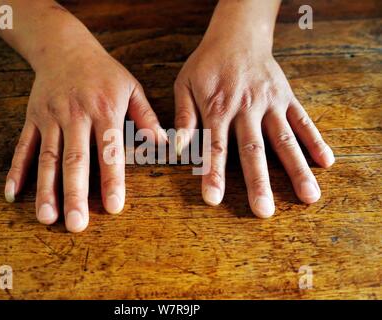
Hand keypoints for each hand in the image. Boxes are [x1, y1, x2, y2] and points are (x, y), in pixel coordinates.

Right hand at [4, 33, 163, 231]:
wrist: (64, 47)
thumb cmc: (103, 72)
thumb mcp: (130, 87)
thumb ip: (145, 116)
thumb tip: (163, 143)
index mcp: (104, 110)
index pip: (109, 150)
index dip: (112, 179)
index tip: (114, 207)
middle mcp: (75, 116)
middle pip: (74, 159)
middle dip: (75, 194)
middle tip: (76, 225)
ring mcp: (50, 118)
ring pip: (47, 157)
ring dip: (46, 189)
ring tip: (46, 218)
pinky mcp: (32, 118)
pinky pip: (23, 146)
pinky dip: (16, 170)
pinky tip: (12, 194)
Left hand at [174, 28, 334, 217]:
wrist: (237, 36)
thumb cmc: (206, 65)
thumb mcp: (185, 85)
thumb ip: (184, 117)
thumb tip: (175, 148)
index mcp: (218, 109)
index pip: (215, 147)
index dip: (213, 174)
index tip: (214, 200)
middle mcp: (246, 109)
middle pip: (253, 150)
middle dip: (259, 182)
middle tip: (264, 211)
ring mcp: (270, 104)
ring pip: (285, 139)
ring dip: (297, 168)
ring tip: (308, 196)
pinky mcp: (286, 98)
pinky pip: (303, 120)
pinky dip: (315, 140)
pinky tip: (326, 162)